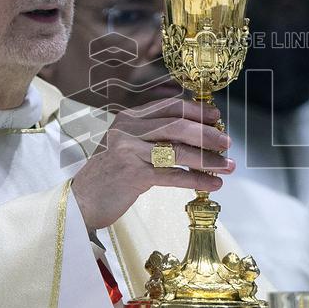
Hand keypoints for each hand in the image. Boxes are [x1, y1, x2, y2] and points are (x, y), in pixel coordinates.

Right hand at [71, 99, 233, 228]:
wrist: (81, 201)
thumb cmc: (110, 176)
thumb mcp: (129, 146)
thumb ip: (155, 136)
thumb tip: (197, 135)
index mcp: (129, 117)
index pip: (170, 106)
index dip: (197, 111)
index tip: (217, 118)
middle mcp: (128, 129)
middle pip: (177, 125)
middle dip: (207, 134)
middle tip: (227, 143)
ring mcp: (129, 151)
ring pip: (178, 151)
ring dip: (208, 159)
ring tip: (227, 166)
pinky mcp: (132, 174)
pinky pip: (172, 175)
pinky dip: (196, 180)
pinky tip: (212, 184)